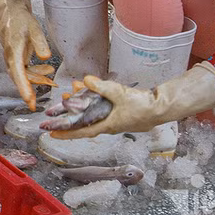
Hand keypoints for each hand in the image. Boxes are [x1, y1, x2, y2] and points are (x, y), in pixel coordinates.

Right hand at [0, 0, 50, 110]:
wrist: (11, 12)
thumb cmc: (21, 19)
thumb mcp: (34, 28)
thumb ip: (40, 43)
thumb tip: (45, 57)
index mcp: (13, 50)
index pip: (17, 72)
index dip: (23, 87)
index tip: (28, 100)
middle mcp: (10, 56)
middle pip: (17, 77)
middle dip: (27, 90)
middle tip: (35, 104)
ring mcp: (11, 57)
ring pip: (21, 74)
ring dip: (35, 79)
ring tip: (51, 80)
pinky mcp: (15, 57)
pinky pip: (23, 70)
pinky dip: (35, 73)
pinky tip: (46, 70)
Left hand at [50, 63, 214, 138]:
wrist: (163, 107)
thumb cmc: (142, 105)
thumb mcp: (119, 94)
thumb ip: (101, 87)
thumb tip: (85, 80)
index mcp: (107, 125)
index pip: (82, 131)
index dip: (65, 132)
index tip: (51, 133)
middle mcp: (110, 125)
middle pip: (85, 121)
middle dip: (71, 114)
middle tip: (58, 106)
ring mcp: (116, 120)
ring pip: (94, 113)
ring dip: (83, 104)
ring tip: (75, 89)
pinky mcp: (122, 114)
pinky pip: (103, 108)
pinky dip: (95, 100)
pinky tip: (92, 88)